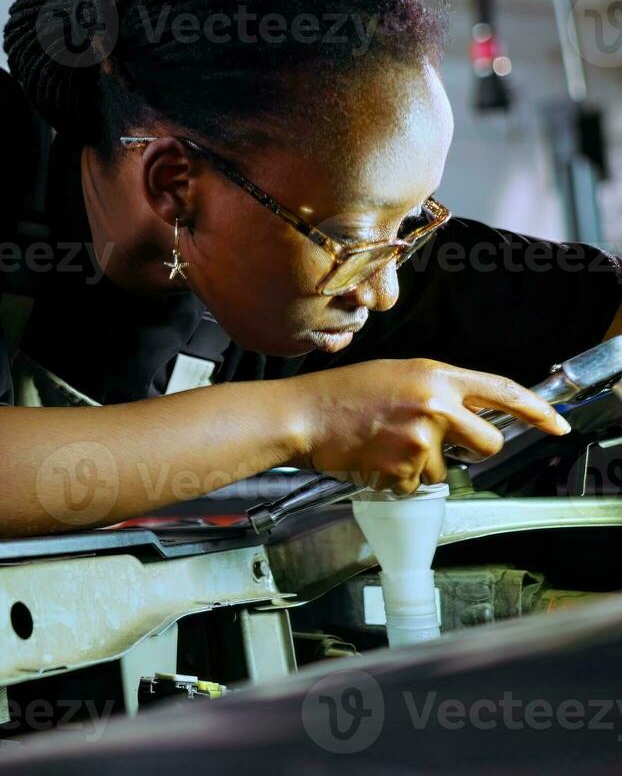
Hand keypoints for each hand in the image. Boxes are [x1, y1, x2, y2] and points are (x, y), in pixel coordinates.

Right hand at [291, 358, 569, 493]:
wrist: (302, 415)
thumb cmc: (341, 394)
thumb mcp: (396, 375)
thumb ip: (437, 389)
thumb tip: (468, 414)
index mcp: (435, 376)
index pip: (503, 392)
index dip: (537, 410)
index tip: (556, 425)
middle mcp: (435, 406)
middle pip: (488, 442)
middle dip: (473, 450)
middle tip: (440, 444)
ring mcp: (421, 440)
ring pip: (446, 468)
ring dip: (421, 464)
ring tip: (384, 445)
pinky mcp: (404, 469)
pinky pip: (416, 483)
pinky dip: (397, 478)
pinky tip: (373, 458)